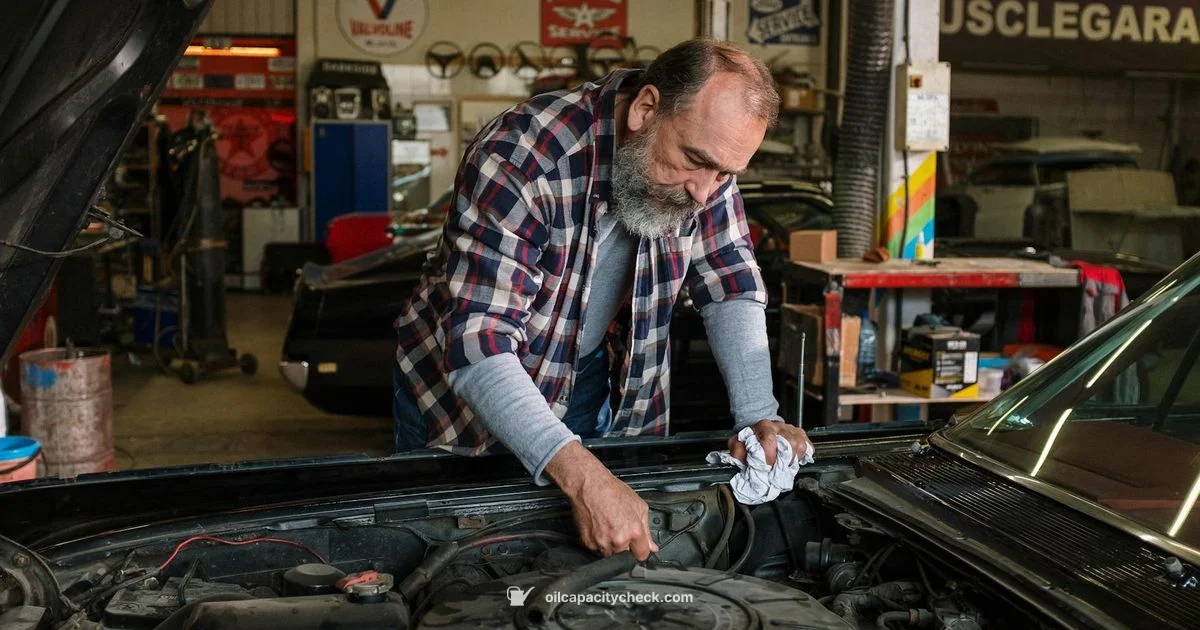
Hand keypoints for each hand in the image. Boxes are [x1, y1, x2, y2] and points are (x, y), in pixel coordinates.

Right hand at [545, 442, 658, 560]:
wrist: (589, 486)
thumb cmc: (612, 491)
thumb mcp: (638, 506)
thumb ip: (647, 530)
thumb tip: (652, 547)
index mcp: (633, 532)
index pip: (642, 555)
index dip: (641, 550)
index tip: (638, 546)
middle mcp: (618, 541)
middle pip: (625, 555)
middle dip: (624, 545)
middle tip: (619, 527)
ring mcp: (602, 543)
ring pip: (610, 554)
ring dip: (611, 544)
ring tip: (608, 526)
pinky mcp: (588, 543)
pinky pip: (596, 549)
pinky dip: (598, 541)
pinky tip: (599, 527)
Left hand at [728, 420, 811, 466]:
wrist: (762, 429)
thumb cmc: (752, 438)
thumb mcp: (738, 442)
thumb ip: (737, 450)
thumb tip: (740, 459)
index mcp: (764, 426)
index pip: (770, 440)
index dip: (769, 456)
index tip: (766, 465)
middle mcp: (780, 426)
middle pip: (789, 443)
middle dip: (783, 460)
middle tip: (777, 468)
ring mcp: (792, 430)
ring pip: (799, 445)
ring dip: (792, 459)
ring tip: (783, 465)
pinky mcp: (801, 435)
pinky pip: (807, 446)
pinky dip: (802, 456)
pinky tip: (793, 459)